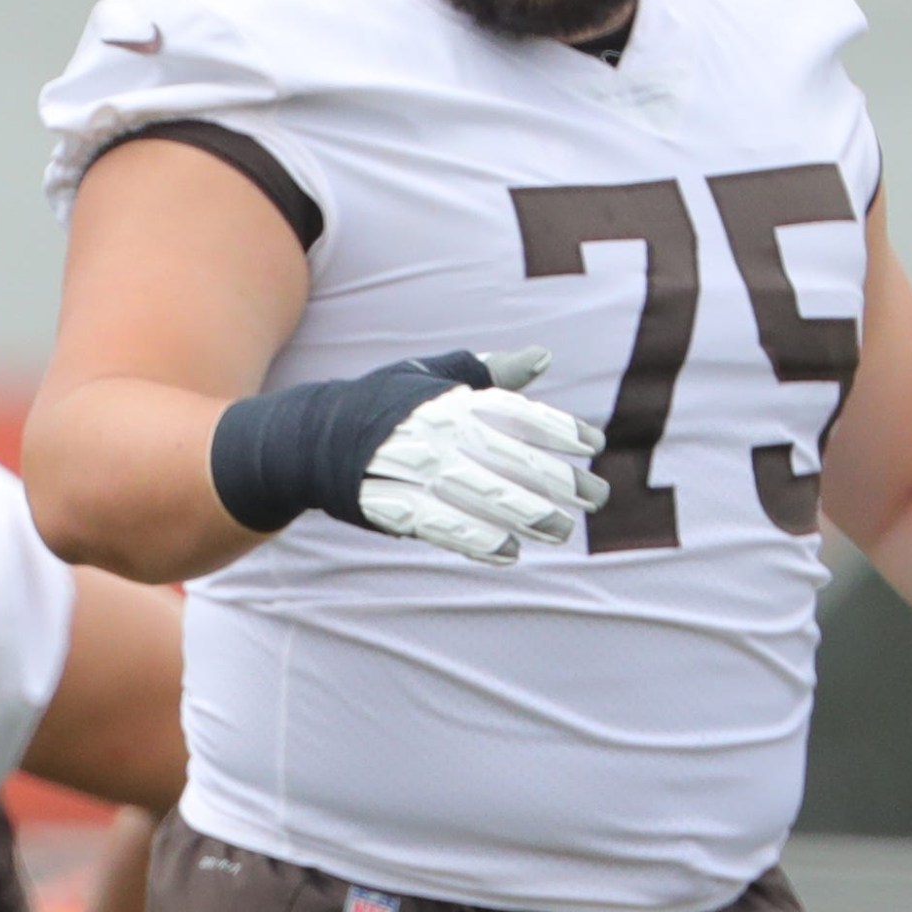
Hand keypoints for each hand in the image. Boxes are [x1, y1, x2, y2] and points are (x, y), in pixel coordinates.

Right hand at [357, 348, 607, 564]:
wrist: (313, 436)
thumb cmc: (384, 405)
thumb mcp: (433, 376)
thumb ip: (490, 372)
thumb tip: (543, 358)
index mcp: (451, 400)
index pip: (516, 414)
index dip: (558, 429)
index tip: (594, 444)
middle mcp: (438, 433)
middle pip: (510, 458)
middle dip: (559, 479)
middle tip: (598, 497)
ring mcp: (415, 470)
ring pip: (483, 494)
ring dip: (528, 514)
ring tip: (561, 529)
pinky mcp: (394, 505)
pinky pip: (442, 525)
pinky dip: (476, 540)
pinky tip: (509, 552)